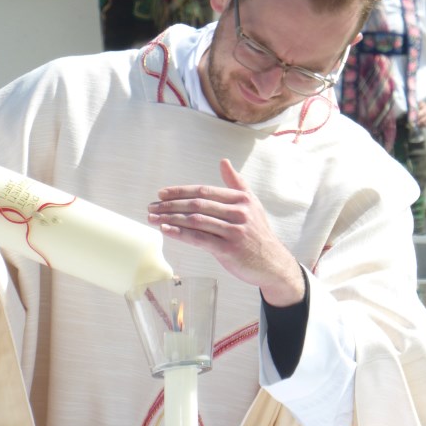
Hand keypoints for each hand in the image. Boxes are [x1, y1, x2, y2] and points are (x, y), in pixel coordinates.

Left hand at [148, 158, 304, 306]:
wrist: (273, 263)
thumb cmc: (258, 233)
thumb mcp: (252, 204)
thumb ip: (237, 183)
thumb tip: (224, 161)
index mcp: (241, 199)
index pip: (204, 191)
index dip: (180, 191)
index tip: (161, 193)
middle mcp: (238, 212)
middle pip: (197, 204)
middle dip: (170, 205)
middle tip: (152, 207)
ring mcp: (234, 231)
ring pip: (196, 221)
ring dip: (170, 219)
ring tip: (153, 219)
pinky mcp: (229, 249)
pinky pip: (199, 239)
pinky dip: (180, 234)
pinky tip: (166, 231)